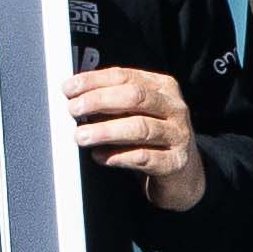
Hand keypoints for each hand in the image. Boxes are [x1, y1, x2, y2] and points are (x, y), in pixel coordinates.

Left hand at [69, 61, 204, 213]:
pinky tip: (99, 157)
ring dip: (105, 131)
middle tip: (73, 110)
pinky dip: (117, 156)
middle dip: (99, 101)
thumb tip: (75, 98)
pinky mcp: (174, 163)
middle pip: (134, 97)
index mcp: (163, 87)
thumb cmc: (152, 139)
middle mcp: (174, 108)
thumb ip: (113, 103)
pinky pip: (143, 157)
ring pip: (139, 128)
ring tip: (81, 136)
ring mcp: (177, 136)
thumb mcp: (137, 113)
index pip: (125, 76)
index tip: (69, 88)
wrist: (183, 175)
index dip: (94, 80)